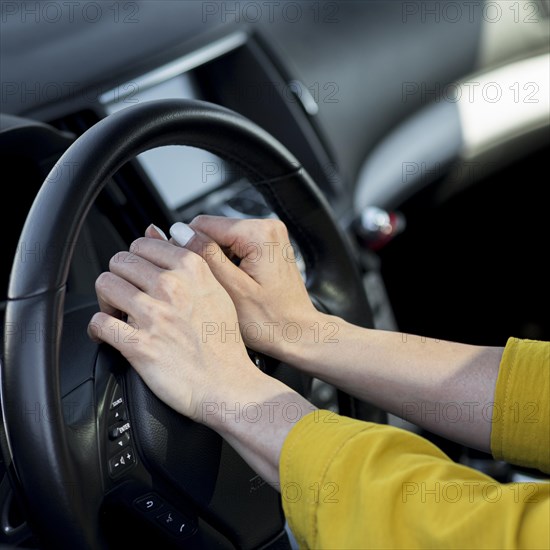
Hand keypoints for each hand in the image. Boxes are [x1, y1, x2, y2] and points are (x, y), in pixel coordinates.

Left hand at [87, 233, 259, 423]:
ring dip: (107, 300)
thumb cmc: (223, 341)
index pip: (142, 244)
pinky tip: (109, 334)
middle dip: (121, 278)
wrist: (228, 384)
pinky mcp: (139, 344)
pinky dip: (98, 329)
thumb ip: (185, 258)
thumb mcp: (216, 290)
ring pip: (105, 285)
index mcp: (191, 269)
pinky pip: (99, 322)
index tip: (141, 277)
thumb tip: (154, 231)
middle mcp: (172, 287)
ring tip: (118, 314)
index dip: (138, 262)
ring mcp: (154, 315)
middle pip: (120, 261)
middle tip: (129, 297)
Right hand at [173, 216, 320, 359]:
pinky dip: (229, 264)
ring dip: (216, 261)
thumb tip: (180, 231)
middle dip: (204, 256)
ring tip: (223, 288)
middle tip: (207, 285)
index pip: (203, 224)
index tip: (184, 271)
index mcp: (259, 233)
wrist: (298, 334)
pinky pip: (237, 247)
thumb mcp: (231, 289)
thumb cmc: (271, 321)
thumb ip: (205, 256)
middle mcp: (268, 227)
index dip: (187, 247)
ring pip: (223, 239)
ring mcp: (270, 236)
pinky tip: (233, 285)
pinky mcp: (269, 246)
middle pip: (214, 230)